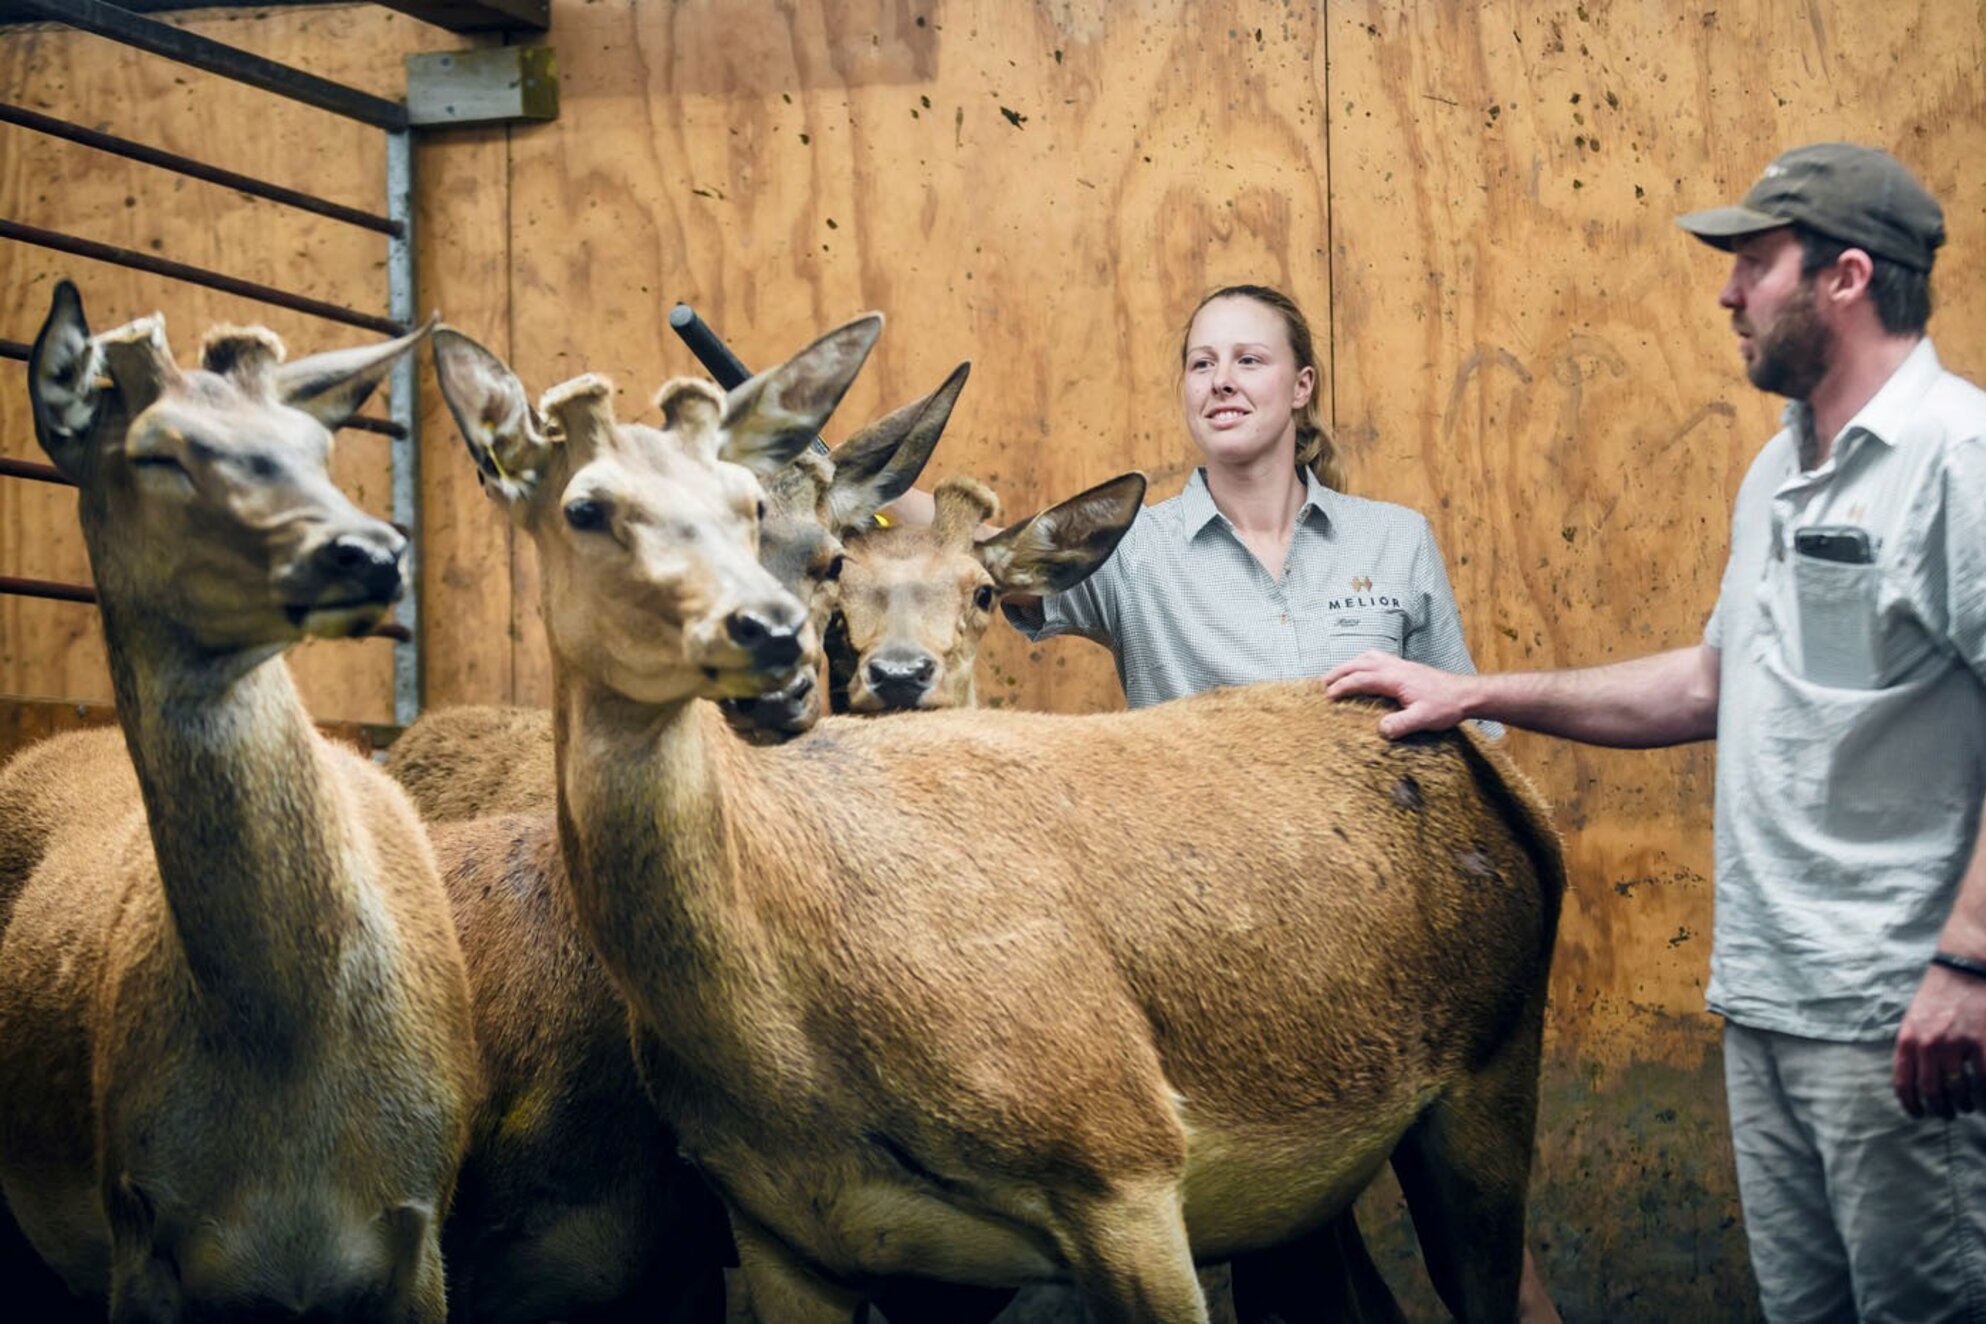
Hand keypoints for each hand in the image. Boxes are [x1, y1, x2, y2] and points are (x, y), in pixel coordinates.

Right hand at [1323, 650, 1475, 738]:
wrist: (1466, 694)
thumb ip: (1401, 724)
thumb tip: (1380, 730)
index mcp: (1395, 678)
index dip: (1342, 686)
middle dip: (1339, 672)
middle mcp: (1395, 667)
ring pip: (1368, 657)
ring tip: (1338, 675)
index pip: (1361, 679)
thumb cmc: (1446, 705)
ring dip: (1350, 664)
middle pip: (1360, 663)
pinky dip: (1363, 662)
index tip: (1328, 696)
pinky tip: (1364, 671)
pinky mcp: (1406, 668)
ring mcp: (1401, 665)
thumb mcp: (1424, 719)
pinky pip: (1378, 658)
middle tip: (1322, 683)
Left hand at [1893, 961, 1985, 1117]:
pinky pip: (1983, 1080)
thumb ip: (1912, 1049)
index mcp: (1908, 1040)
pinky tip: (1983, 1095)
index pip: (1904, 1084)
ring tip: (1967, 1105)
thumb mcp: (1913, 1022)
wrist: (1963, 971)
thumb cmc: (1938, 999)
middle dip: (1941, 1108)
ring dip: (1964, 1104)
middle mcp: (1928, 1044)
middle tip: (1948, 1113)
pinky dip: (1983, 1093)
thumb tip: (1914, 1085)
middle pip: (1932, 1092)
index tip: (1919, 1115)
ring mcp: (1955, 1044)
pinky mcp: (1981, 1042)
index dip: (1911, 1105)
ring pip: (1959, 1090)